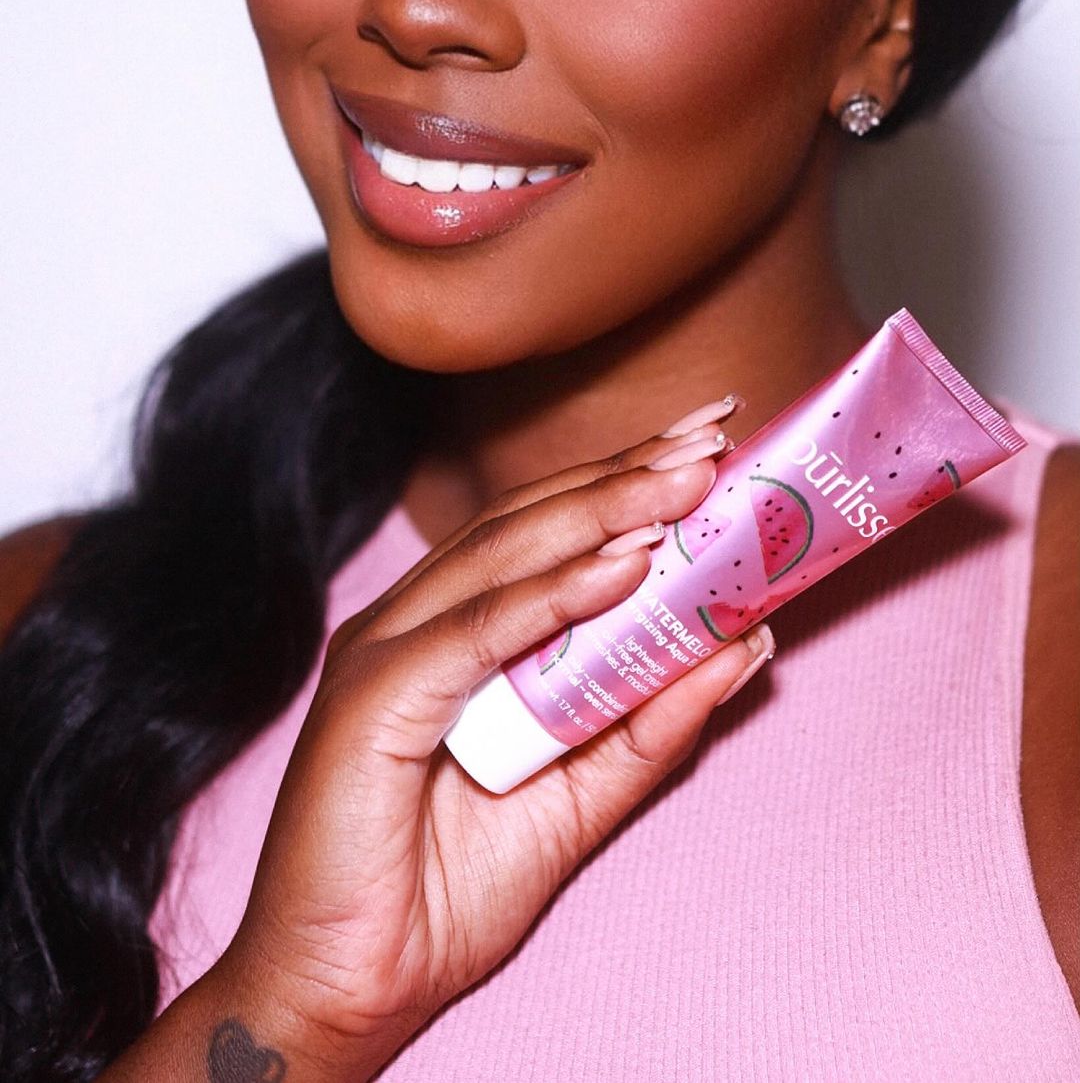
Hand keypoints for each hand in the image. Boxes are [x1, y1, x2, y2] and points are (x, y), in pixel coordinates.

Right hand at [217, 412, 774, 1069]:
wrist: (348, 994)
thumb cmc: (443, 894)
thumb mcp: (580, 801)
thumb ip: (652, 723)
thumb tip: (746, 642)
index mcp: (450, 629)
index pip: (546, 533)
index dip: (626, 479)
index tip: (710, 441)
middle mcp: (413, 621)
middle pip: (531, 524)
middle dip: (628, 474)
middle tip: (712, 433)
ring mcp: (384, 651)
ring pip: (504, 559)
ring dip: (604, 511)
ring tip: (687, 479)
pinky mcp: (371, 700)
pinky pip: (474, 633)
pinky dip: (551, 595)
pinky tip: (623, 564)